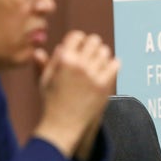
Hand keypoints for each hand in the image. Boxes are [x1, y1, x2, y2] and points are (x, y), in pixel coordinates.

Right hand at [32, 30, 119, 156]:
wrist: (63, 125)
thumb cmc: (52, 102)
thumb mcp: (45, 80)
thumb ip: (50, 61)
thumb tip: (58, 46)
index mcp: (63, 60)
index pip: (77, 36)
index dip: (78, 40)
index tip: (79, 46)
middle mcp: (78, 64)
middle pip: (94, 40)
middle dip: (91, 45)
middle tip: (90, 54)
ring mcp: (92, 74)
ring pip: (105, 51)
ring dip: (101, 55)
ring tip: (97, 64)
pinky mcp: (104, 85)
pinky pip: (115, 65)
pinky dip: (113, 64)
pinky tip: (108, 68)